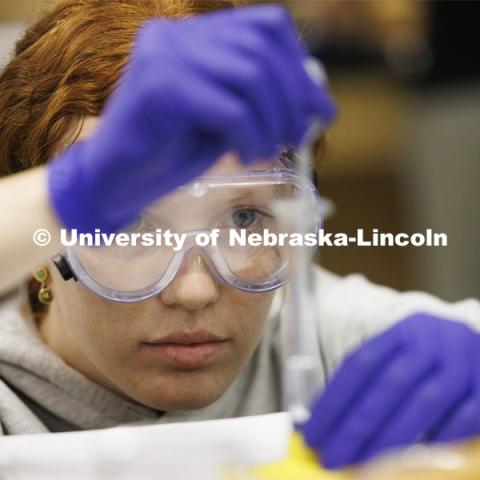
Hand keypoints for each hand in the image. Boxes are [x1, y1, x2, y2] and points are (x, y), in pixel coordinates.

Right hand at [47, 5, 335, 232]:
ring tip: (268, 151)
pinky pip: (230, 108)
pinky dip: (251, 136)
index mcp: (192, 36)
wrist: (115, 181)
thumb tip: (312, 97)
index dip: (299, 66)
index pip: (265, 26)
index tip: (318, 107)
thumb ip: (257, 100)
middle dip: (294, 97)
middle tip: (297, 137)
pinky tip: (245, 157)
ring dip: (273, 120)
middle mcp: (175, 35)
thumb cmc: (168, 152)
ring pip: (250, 75)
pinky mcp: (159, 88)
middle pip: (262, 48)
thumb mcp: (223, 120)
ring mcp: (163, 56)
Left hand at [302, 313, 479, 468]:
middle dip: (357, 425)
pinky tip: (415, 463)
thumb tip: (316, 425)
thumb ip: (362, 385)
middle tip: (333, 457)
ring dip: (392, 438)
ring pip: (425, 402)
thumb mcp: (395, 355)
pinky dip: (439, 441)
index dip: (334, 399)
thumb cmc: (425, 358)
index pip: (360, 362)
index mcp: (400, 332)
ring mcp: (462, 363)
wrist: (474, 343)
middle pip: (389, 384)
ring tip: (366, 467)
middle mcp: (431, 343)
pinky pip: (464, 418)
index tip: (313, 432)